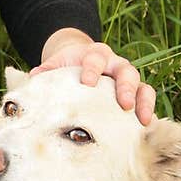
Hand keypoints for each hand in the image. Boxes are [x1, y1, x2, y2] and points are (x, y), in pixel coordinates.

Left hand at [34, 29, 155, 124]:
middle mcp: (115, 63)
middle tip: (124, 103)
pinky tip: (145, 126)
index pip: (96, 58)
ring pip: (141, 83)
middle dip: (126, 87)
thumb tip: (33, 78)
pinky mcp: (135, 89)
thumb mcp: (57, 64)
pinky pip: (146, 96)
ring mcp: (127, 77)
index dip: (93, 69)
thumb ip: (47, 71)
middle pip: (126, 70)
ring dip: (143, 101)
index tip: (88, 82)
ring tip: (143, 119)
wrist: (81, 60)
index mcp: (94, 54)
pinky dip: (147, 109)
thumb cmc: (68, 66)